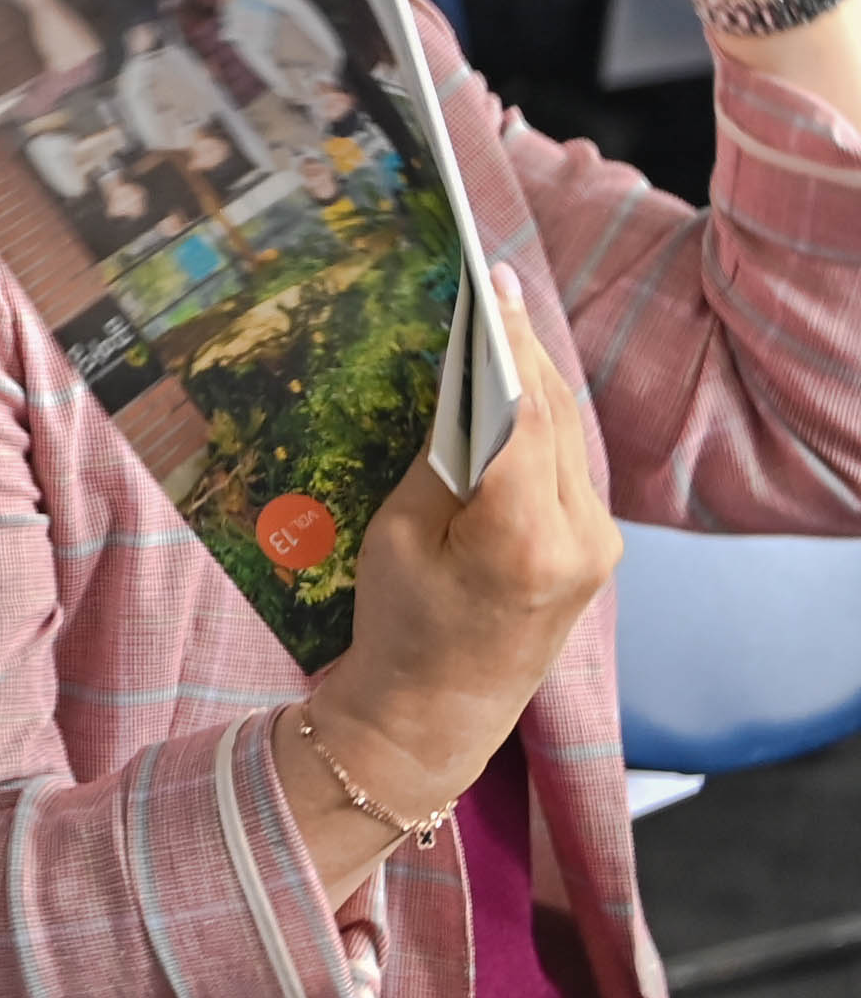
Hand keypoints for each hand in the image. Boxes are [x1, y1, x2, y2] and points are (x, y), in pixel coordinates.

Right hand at [302, 276, 616, 863]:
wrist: (436, 715)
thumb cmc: (401, 628)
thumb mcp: (399, 532)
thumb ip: (442, 456)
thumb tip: (461, 382)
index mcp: (523, 535)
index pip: (525, 411)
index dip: (507, 341)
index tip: (489, 282)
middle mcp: (581, 537)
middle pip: (556, 415)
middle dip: (524, 347)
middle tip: (491, 283)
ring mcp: (598, 546)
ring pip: (570, 435)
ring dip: (536, 379)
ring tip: (500, 321)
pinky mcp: (595, 550)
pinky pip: (570, 464)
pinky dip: (543, 419)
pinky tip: (515, 387)